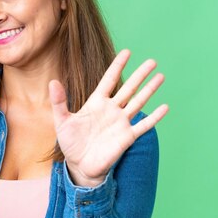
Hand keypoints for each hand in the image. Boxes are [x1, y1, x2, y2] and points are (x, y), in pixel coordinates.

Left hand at [49, 49, 168, 186]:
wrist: (79, 166)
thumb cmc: (70, 143)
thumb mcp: (62, 121)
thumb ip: (59, 102)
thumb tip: (52, 82)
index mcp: (96, 102)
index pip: (109, 80)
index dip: (118, 66)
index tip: (127, 52)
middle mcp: (111, 109)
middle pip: (129, 88)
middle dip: (140, 74)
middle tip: (152, 61)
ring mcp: (121, 122)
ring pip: (138, 102)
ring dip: (150, 90)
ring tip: (161, 76)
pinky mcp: (127, 137)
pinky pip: (143, 125)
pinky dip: (154, 117)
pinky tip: (165, 107)